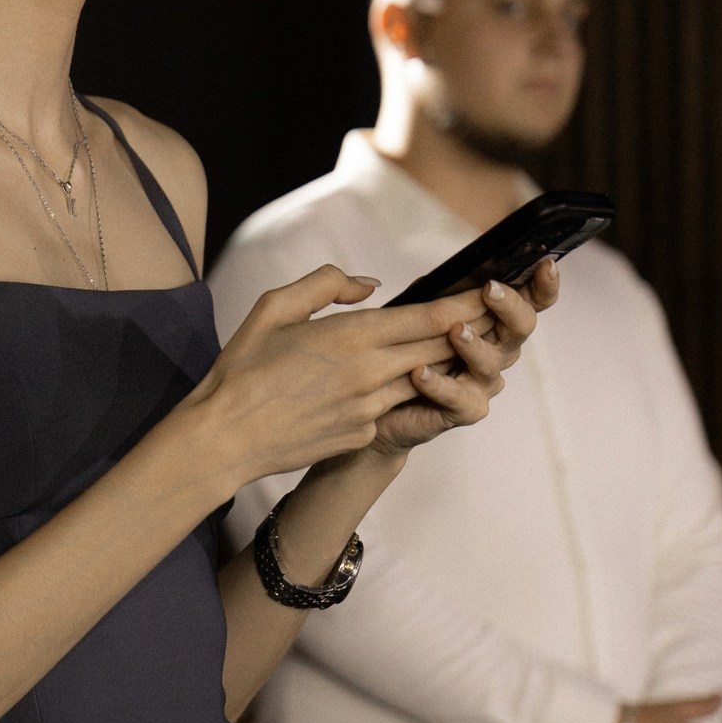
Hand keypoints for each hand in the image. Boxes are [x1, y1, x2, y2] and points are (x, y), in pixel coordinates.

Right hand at [202, 265, 508, 482]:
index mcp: (351, 336)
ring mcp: (370, 409)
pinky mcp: (363, 434)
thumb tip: (369, 285)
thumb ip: (326, 285)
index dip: (467, 304)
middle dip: (469, 330)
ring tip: (458, 346)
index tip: (494, 291)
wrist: (224, 437)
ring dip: (440, 363)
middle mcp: (370, 374)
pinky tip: (391, 386)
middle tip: (497, 314)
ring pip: (422, 380)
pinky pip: (390, 407)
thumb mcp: (274, 307)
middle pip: (439, 349)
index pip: (428, 317)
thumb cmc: (242, 367)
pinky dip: (396, 392)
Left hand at [368, 264, 555, 455]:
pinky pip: (457, 397)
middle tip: (490, 290)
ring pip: (491, 362)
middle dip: (509, 306)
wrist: (385, 400)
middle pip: (520, 328)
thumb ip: (440, 294)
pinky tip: (420, 373)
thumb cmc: (408, 348)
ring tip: (455, 331)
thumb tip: (453, 273)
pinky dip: (438, 384)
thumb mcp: (421, 311)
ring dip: (474, 345)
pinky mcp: (465, 410)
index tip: (546, 265)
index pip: (529, 302)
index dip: (543, 286)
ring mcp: (484, 382)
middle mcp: (498, 352)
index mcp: (495, 323)